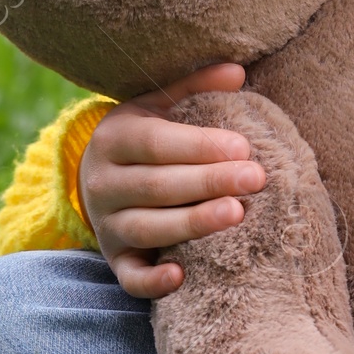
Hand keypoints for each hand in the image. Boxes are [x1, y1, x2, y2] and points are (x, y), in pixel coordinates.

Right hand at [80, 63, 265, 298]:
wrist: (97, 177)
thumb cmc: (144, 138)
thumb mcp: (159, 106)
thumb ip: (196, 88)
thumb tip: (238, 71)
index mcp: (114, 138)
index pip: (157, 143)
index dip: (200, 145)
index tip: (244, 147)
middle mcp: (102, 183)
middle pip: (158, 186)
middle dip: (209, 182)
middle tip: (256, 179)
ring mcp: (107, 225)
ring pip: (147, 228)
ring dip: (193, 223)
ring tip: (237, 214)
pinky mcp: (115, 259)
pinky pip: (129, 277)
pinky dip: (151, 282)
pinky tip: (181, 276)